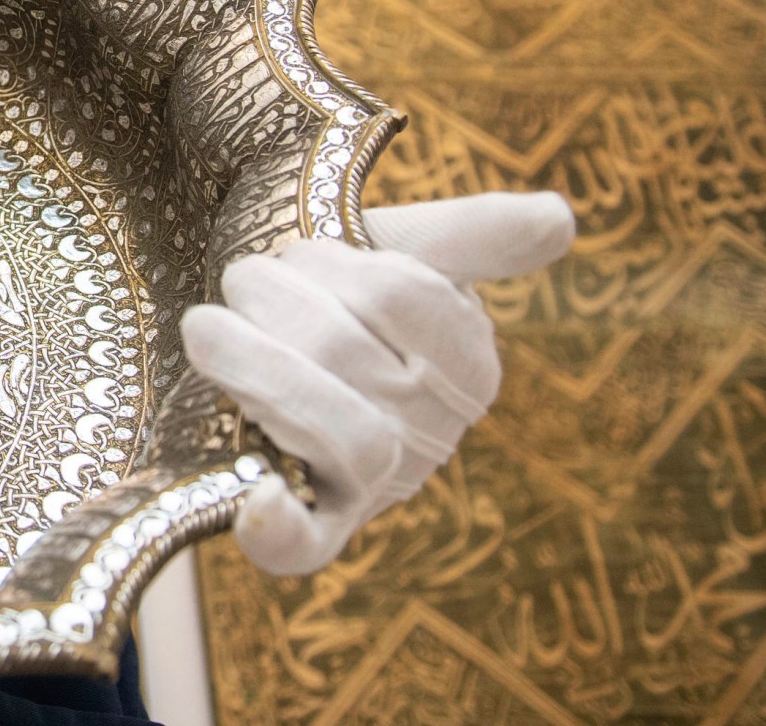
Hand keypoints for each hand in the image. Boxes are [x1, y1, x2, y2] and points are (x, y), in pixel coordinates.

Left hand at [182, 191, 573, 574]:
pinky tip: (257, 501)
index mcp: (468, 367)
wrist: (261, 345)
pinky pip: (305, 547)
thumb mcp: (397, 250)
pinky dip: (281, 530)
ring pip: (337, 433)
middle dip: (278, 303)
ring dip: (256, 366)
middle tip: (243, 279)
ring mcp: (376, 487)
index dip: (336, 263)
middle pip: (349, 354)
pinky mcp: (314, 529)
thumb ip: (471, 235)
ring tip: (206, 326)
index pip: (402, 294)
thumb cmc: (333, 294)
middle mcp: (433, 435)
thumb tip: (559, 218)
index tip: (301, 254)